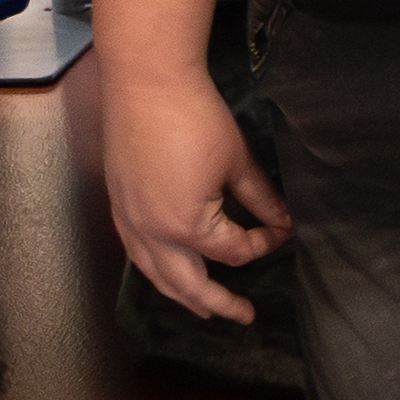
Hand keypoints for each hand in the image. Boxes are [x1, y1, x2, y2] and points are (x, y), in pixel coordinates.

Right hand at [102, 66, 286, 323]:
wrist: (147, 83)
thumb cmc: (194, 116)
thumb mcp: (237, 160)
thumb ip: (260, 198)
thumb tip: (281, 220)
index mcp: (186, 226)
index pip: (233, 253)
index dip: (263, 244)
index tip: (281, 230)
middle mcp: (152, 234)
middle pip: (189, 285)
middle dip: (219, 304)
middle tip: (244, 316)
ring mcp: (130, 222)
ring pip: (156, 276)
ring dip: (182, 295)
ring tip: (204, 308)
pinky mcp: (118, 206)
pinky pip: (137, 254)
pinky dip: (156, 270)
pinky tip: (168, 269)